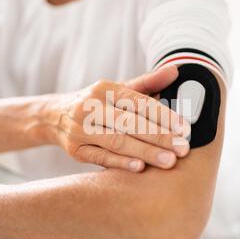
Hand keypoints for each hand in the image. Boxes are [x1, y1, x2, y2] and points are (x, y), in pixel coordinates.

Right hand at [42, 66, 190, 171]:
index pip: (138, 102)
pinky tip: (140, 167)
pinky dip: (120, 162)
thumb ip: (147, 83)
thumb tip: (175, 71)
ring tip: (170, 161)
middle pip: (129, 123)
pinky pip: (99, 157)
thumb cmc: (98, 103)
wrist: (55, 116)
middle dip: (159, 136)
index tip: (184, 128)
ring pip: (116, 141)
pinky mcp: (75, 150)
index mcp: (105, 89)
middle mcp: (91, 107)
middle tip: (183, 148)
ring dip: (145, 152)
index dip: (163, 115)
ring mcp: (80, 129)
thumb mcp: (119, 89)